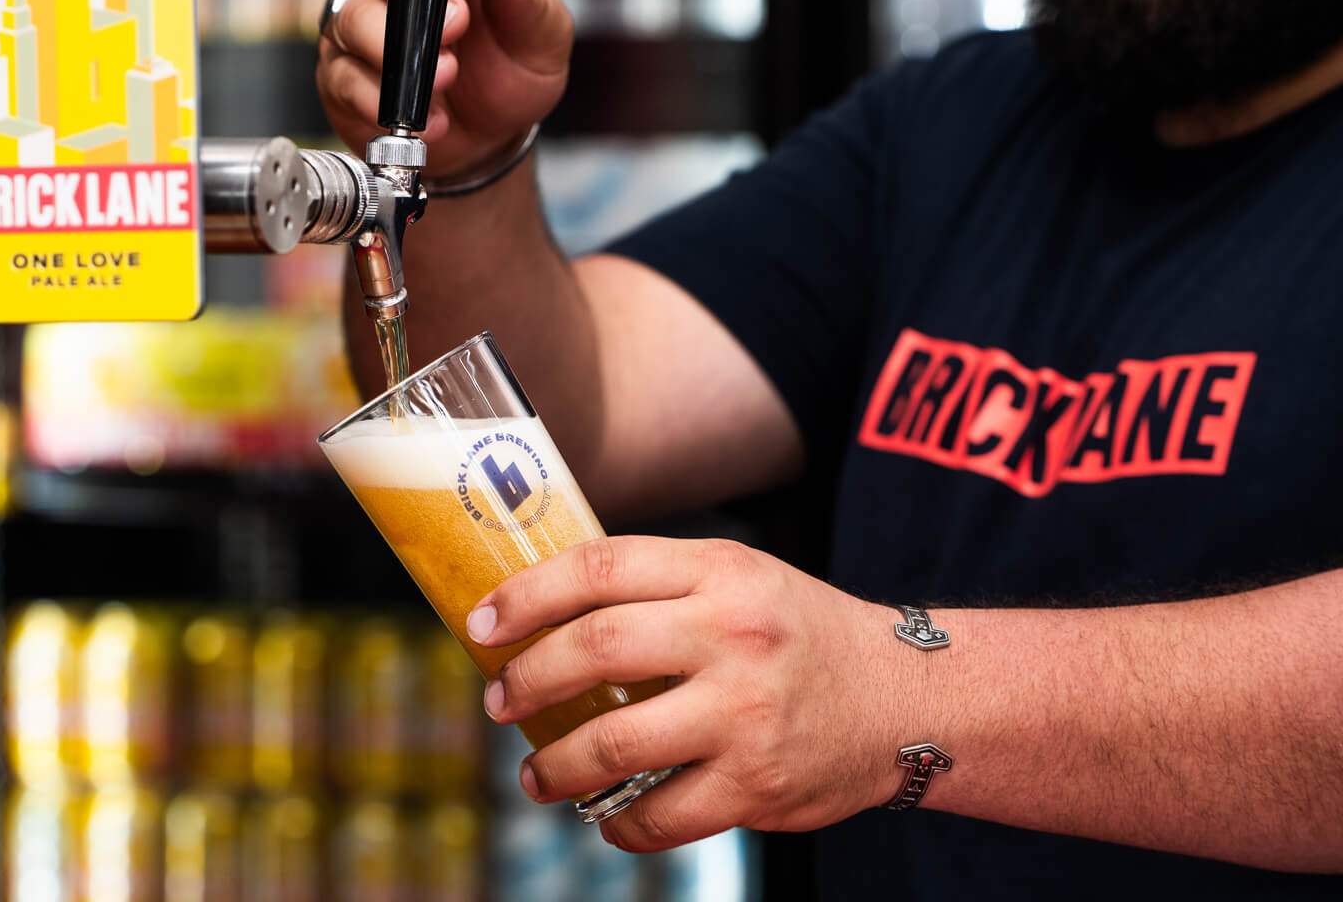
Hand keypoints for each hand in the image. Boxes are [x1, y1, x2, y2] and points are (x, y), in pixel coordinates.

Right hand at [315, 0, 573, 173]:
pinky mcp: (340, 72)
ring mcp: (360, 18)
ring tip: (445, 80)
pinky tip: (426, 119)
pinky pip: (345, 77)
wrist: (488, 136)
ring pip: (355, 16)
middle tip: (457, 29)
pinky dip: (386, 101)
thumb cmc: (510, 68)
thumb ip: (530, 2)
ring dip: (401, 53)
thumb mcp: (542, 37)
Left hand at [466, 536, 912, 850]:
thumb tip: (538, 608)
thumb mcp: (739, 578)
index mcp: (721, 572)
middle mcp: (733, 635)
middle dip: (527, 679)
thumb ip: (657, 584)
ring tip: (533, 774)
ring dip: (554, 764)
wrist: (906, 701)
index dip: (526, 595)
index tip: (483, 624)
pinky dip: (617, 822)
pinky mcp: (759, 785)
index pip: (600, 568)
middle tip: (498, 700)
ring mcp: (746, 714)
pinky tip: (602, 814)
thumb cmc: (797, 635)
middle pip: (596, 649)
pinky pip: (661, 815)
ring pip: (617, 742)